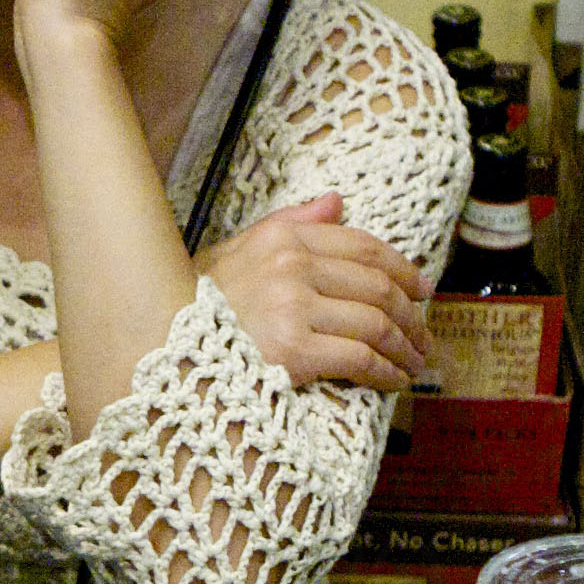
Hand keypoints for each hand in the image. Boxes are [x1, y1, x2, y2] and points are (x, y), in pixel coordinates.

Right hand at [200, 194, 429, 391]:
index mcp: (282, 236)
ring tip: (414, 362)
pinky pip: (360, 359)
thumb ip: (290, 222)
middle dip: (412, 314)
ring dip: (406, 346)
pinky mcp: (294, 352)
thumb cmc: (198, 304)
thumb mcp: (237, 250)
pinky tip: (395, 381)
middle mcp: (291, 265)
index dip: (403, 268)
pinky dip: (386, 372)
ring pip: (376, 324)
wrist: (158, 347)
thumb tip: (337, 201)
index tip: (423, 289)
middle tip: (425, 335)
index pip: (363, 246)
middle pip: (378, 286)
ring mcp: (293, 308)